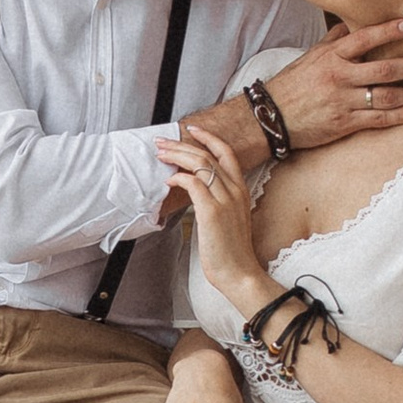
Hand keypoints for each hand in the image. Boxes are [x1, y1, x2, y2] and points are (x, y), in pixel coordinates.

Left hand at [156, 122, 270, 310]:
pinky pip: (193, 183)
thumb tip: (193, 188)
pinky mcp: (212, 212)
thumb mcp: (228, 218)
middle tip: (162, 143)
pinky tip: (169, 181)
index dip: (209, 137)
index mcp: (241, 190)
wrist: (239, 273)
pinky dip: (179, 177)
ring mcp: (225, 200)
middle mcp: (235, 190)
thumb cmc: (230, 251)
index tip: (193, 129)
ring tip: (160, 155)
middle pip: (207, 155)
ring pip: (200, 164)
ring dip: (176, 156)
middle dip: (182, 145)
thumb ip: (216, 200)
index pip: (227, 153)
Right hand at [264, 21, 402, 150]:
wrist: (269, 118)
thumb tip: (350, 25)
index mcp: (331, 56)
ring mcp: (343, 100)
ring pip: (387, 95)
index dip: (389, 31)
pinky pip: (379, 118)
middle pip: (384, 68)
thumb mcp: (310, 57)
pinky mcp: (344, 123)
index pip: (364, 38)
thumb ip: (333, 41)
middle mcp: (339, 76)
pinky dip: (401, 115)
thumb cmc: (291, 86)